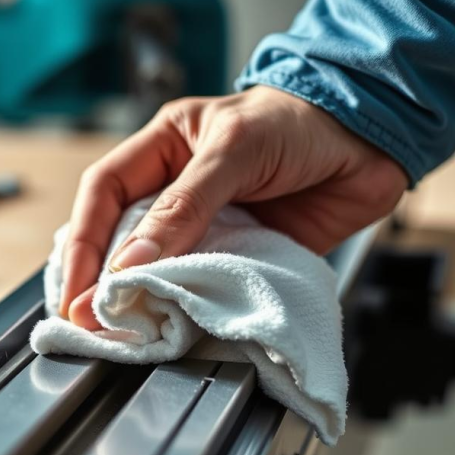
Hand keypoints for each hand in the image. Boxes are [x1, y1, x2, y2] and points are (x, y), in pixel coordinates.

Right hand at [60, 86, 408, 329]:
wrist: (374, 139)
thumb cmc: (300, 122)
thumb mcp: (234, 151)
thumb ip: (183, 205)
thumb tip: (132, 263)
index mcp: (163, 149)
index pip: (104, 194)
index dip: (84, 241)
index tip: (79, 287)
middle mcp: (177, 190)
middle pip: (123, 237)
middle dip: (104, 279)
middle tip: (91, 321)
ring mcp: (208, 226)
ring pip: (163, 268)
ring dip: (146, 299)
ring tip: (125, 333)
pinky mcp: (241, 256)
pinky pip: (207, 286)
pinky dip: (192, 307)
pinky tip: (176, 326)